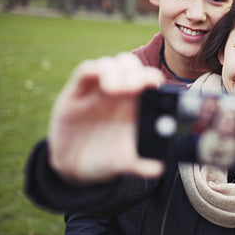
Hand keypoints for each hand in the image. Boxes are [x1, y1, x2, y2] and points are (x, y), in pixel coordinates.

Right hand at [48, 53, 164, 183]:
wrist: (76, 167)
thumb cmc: (108, 158)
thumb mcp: (125, 162)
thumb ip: (141, 164)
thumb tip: (158, 169)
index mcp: (138, 104)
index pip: (148, 80)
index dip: (152, 77)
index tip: (155, 84)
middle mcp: (120, 92)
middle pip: (130, 66)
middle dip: (135, 72)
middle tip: (134, 88)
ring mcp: (98, 90)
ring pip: (110, 64)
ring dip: (115, 71)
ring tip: (115, 90)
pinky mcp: (76, 92)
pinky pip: (85, 71)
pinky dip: (93, 70)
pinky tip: (98, 79)